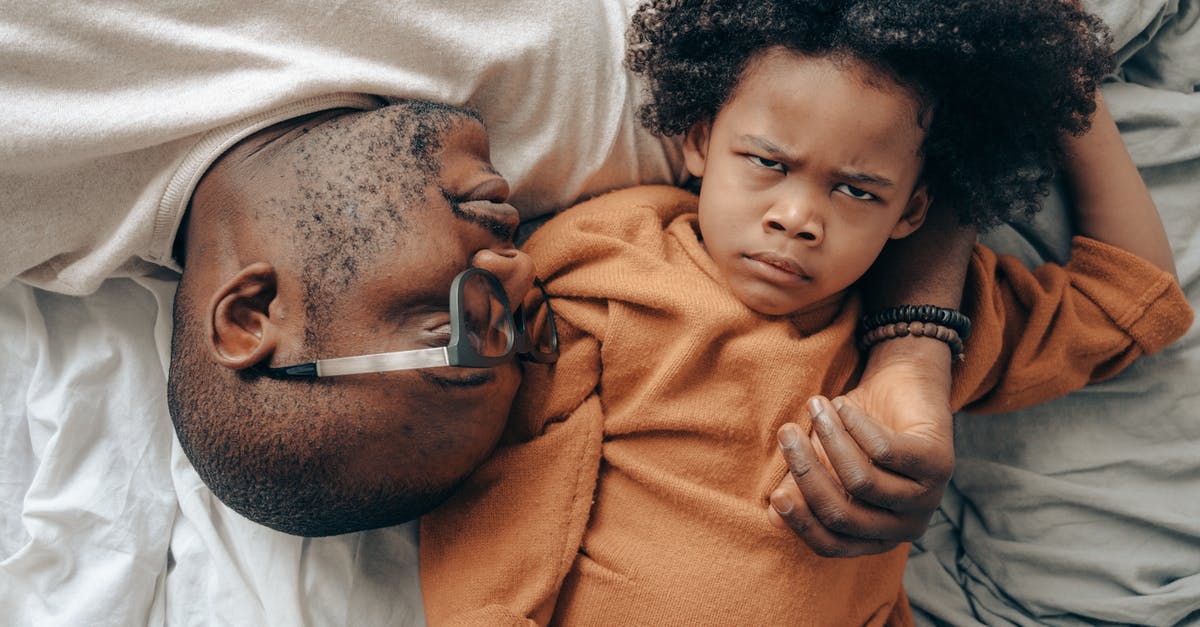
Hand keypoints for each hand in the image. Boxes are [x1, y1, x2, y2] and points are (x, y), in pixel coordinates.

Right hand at [767, 337, 954, 557]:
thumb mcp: (821, 459)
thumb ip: (799, 488)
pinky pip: (884, 451)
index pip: (831, 543)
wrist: (901, 385)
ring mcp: (927, 498)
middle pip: (843, 514)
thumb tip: (773, 516)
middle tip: (786, 432)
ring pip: (861, 481)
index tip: (775, 494)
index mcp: (876, 536)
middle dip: (806, 473)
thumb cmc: (856, 429)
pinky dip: (856, 424)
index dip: (801, 521)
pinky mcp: (940, 465)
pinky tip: (843, 404)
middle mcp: (905, 526)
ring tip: (816, 405)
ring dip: (830, 437)